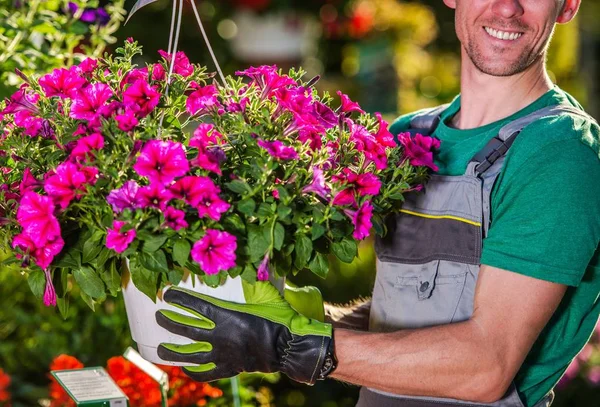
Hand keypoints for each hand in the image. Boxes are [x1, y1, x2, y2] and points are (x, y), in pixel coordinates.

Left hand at [155, 281, 332, 383]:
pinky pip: (206, 372)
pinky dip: (194, 371)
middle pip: (186, 328)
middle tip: (159, 316)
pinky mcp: (229, 368)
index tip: (167, 294)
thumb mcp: (266, 295)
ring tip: (160, 349)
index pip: (195, 305)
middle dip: (169, 321)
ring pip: (190, 354)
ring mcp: (222, 353)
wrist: (288, 347)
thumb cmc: (279, 317)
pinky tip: (185, 369)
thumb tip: (248, 263)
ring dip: (173, 351)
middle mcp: (219, 335)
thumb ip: (253, 281)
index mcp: (226, 315)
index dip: (179, 299)